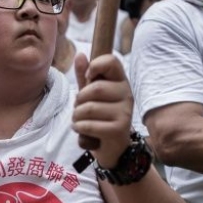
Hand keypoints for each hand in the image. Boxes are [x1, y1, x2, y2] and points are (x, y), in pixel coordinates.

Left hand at [72, 53, 133, 168]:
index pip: (111, 61)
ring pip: (88, 108)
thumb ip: (85, 76)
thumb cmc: (100, 116)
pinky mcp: (119, 129)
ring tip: (80, 121)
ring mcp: (124, 112)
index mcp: (120, 81)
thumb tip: (80, 55)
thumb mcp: (91, 95)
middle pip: (94, 89)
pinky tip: (82, 130)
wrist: (112, 147)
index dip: (95, 65)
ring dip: (76, 116)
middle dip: (78, 100)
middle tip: (79, 108)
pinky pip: (89, 125)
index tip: (88, 77)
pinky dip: (79, 128)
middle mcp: (126, 94)